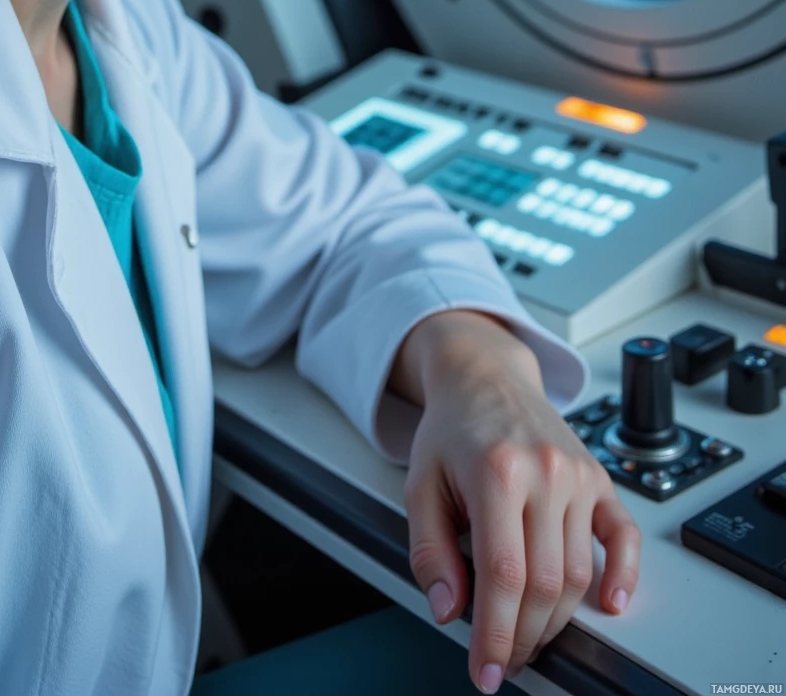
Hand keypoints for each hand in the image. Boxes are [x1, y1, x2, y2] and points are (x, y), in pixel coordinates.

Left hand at [391, 310, 639, 693]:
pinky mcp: (599, 478)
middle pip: (545, 583)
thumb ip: (429, 551)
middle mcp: (544, 472)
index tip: (485, 671)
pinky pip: (623, 536)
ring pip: (579, 572)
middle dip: (523, 636)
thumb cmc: (452, 430)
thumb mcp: (419, 485)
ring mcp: (577, 475)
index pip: (502, 575)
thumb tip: (449, 609)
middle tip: (503, 657)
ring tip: (529, 635)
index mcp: (496, 471)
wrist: (485, 377)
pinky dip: (623, 575)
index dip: (495, 635)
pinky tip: (610, 604)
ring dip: (557, 620)